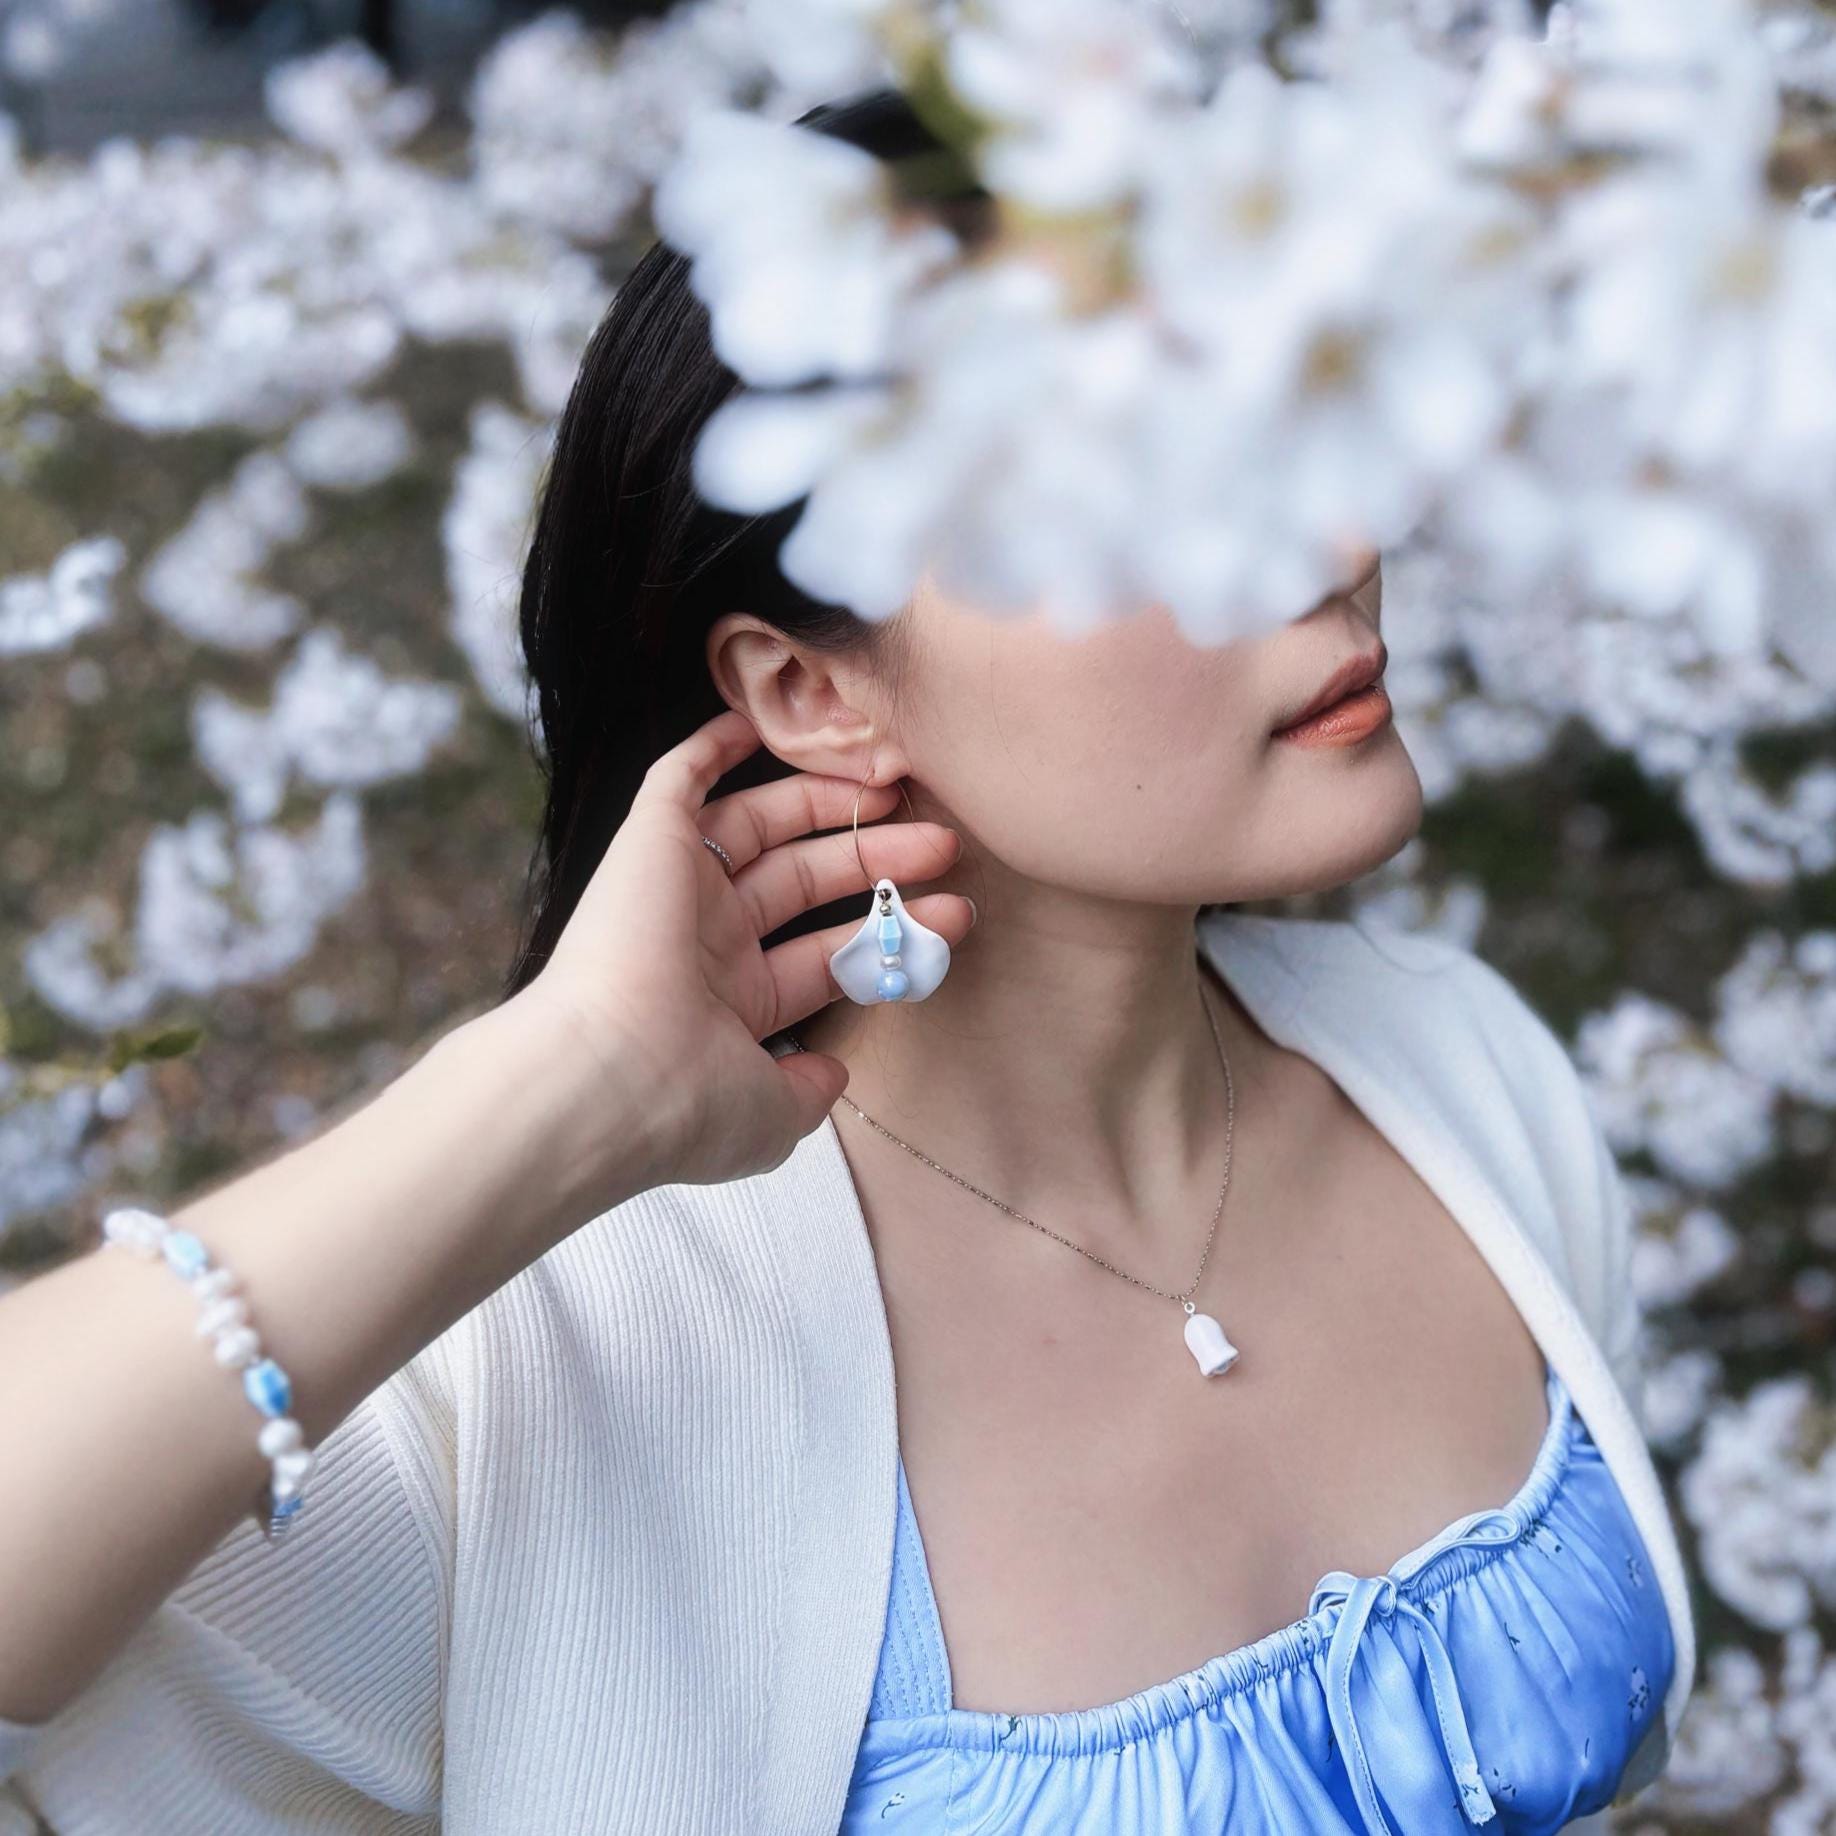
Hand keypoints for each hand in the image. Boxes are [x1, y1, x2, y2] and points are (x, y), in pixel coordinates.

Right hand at [505, 709, 972, 1196]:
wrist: (608, 1077)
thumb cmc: (690, 1103)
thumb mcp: (774, 1117)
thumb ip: (810, 1093)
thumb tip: (832, 1075)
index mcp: (730, 1007)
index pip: (824, 956)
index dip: (893, 934)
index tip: (955, 917)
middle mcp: (702, 944)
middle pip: (803, 882)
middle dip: (877, 862)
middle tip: (944, 843)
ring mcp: (674, 891)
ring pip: (758, 827)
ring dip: (827, 804)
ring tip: (898, 788)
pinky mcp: (646, 843)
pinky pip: (677, 779)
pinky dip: (712, 747)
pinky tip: (757, 722)